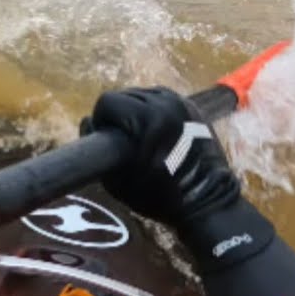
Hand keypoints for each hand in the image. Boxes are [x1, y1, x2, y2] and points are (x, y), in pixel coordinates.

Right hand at [82, 87, 274, 271]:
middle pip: (126, 94)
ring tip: (141, 134)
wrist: (206, 201)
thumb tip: (89, 123)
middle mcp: (165, 103)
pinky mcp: (193, 107)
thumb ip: (96, 146)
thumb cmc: (157, 196)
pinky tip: (157, 131)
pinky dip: (155, 110)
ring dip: (136, 110)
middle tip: (122, 139)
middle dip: (118, 113)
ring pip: (144, 94)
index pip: (107, 101)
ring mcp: (181, 102)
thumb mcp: (116, 179)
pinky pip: (164, 99)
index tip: (106, 137)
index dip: (101, 119)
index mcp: (147, 118)